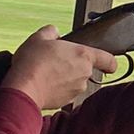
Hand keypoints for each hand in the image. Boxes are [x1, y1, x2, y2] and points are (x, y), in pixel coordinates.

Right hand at [2, 27, 120, 111]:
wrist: (23, 89)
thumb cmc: (33, 63)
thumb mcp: (39, 37)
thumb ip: (51, 31)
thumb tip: (54, 33)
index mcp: (84, 56)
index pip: (109, 60)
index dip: (109, 62)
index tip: (106, 63)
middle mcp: (84, 74)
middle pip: (86, 69)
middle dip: (73, 65)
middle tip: (55, 60)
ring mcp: (76, 90)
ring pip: (74, 81)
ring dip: (64, 77)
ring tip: (46, 72)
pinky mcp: (66, 102)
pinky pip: (64, 92)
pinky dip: (56, 88)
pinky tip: (43, 83)